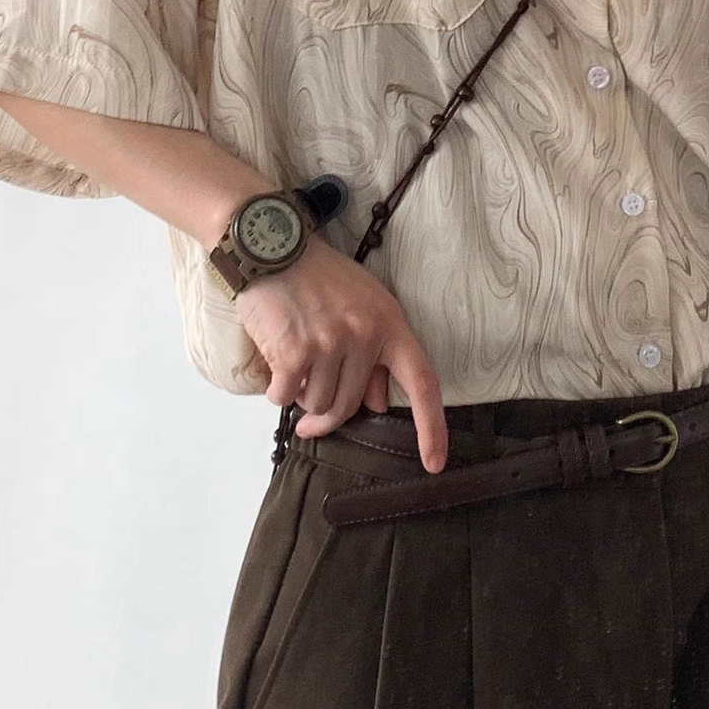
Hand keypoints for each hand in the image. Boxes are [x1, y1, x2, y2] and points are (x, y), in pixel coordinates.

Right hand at [236, 240, 448, 473]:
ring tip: (293, 368)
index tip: (435, 463)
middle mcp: (364, 335)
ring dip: (301, 398)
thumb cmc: (319, 277)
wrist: (274, 246)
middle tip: (311, 424)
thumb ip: (375, 353)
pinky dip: (276, 391)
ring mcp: (330, 343)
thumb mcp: (363, 303)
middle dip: (327, 420)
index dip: (432, 427)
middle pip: (351, 406)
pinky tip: (275, 365)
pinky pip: (285, 396)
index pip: (422, 382)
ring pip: (318, 404)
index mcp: (390, 323)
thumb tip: (379, 402)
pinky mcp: (294, 350)